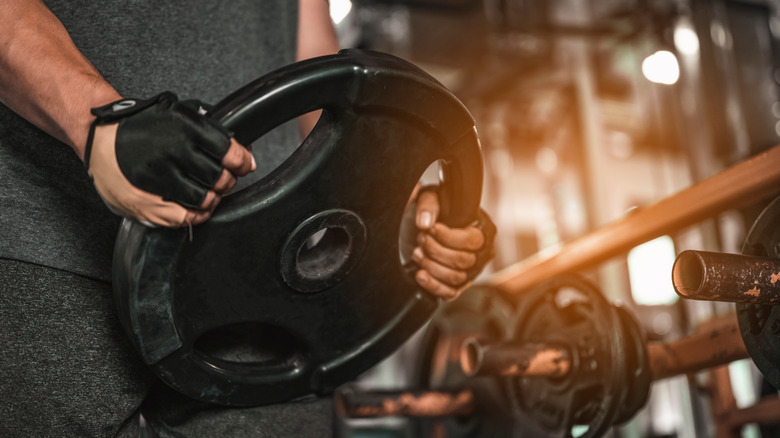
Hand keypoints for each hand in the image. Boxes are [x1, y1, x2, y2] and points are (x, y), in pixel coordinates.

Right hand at [86, 92, 255, 226]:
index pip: (227, 151)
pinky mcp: (146, 203)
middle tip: (226, 178)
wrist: (99, 136)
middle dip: (228, 180)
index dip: (242, 161)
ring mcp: (158, 181)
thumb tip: (242, 152)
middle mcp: (171, 154)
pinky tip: (199, 207)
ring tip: (211, 191)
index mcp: (183, 130)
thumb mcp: (177, 115)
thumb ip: (208, 131)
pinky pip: (184, 218)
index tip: (246, 165)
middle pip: (219, 178)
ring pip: (204, 199)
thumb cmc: (140, 125)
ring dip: (214, 197)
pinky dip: (198, 215)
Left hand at [411, 188, 495, 300]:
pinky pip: (450, 293)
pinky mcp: (456, 286)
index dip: (448, 237)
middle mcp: (479, 254)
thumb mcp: (431, 198)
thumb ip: (429, 205)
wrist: (426, 225)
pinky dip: (433, 286)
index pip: (472, 240)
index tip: (430, 229)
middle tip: (421, 239)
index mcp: (481, 231)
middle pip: (462, 261)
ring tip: (417, 253)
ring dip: (431, 266)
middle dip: (436, 250)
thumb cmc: (435, 210)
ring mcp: (469, 272)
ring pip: (455, 278)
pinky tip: (420, 275)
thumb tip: (425, 223)